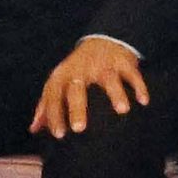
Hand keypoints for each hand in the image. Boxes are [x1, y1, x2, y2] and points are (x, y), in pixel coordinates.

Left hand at [33, 35, 149, 138]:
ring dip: (116, 94)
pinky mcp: (123, 61)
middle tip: (79, 129)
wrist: (102, 42)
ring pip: (109, 79)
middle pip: (77, 90)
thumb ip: (46, 106)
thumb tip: (33, 129)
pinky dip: (139, 86)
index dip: (54, 115)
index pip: (54, 96)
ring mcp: (103, 65)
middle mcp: (81, 70)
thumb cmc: (77, 70)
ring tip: (123, 110)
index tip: (59, 135)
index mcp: (62, 76)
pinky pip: (132, 74)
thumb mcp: (59, 83)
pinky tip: (143, 101)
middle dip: (77, 109)